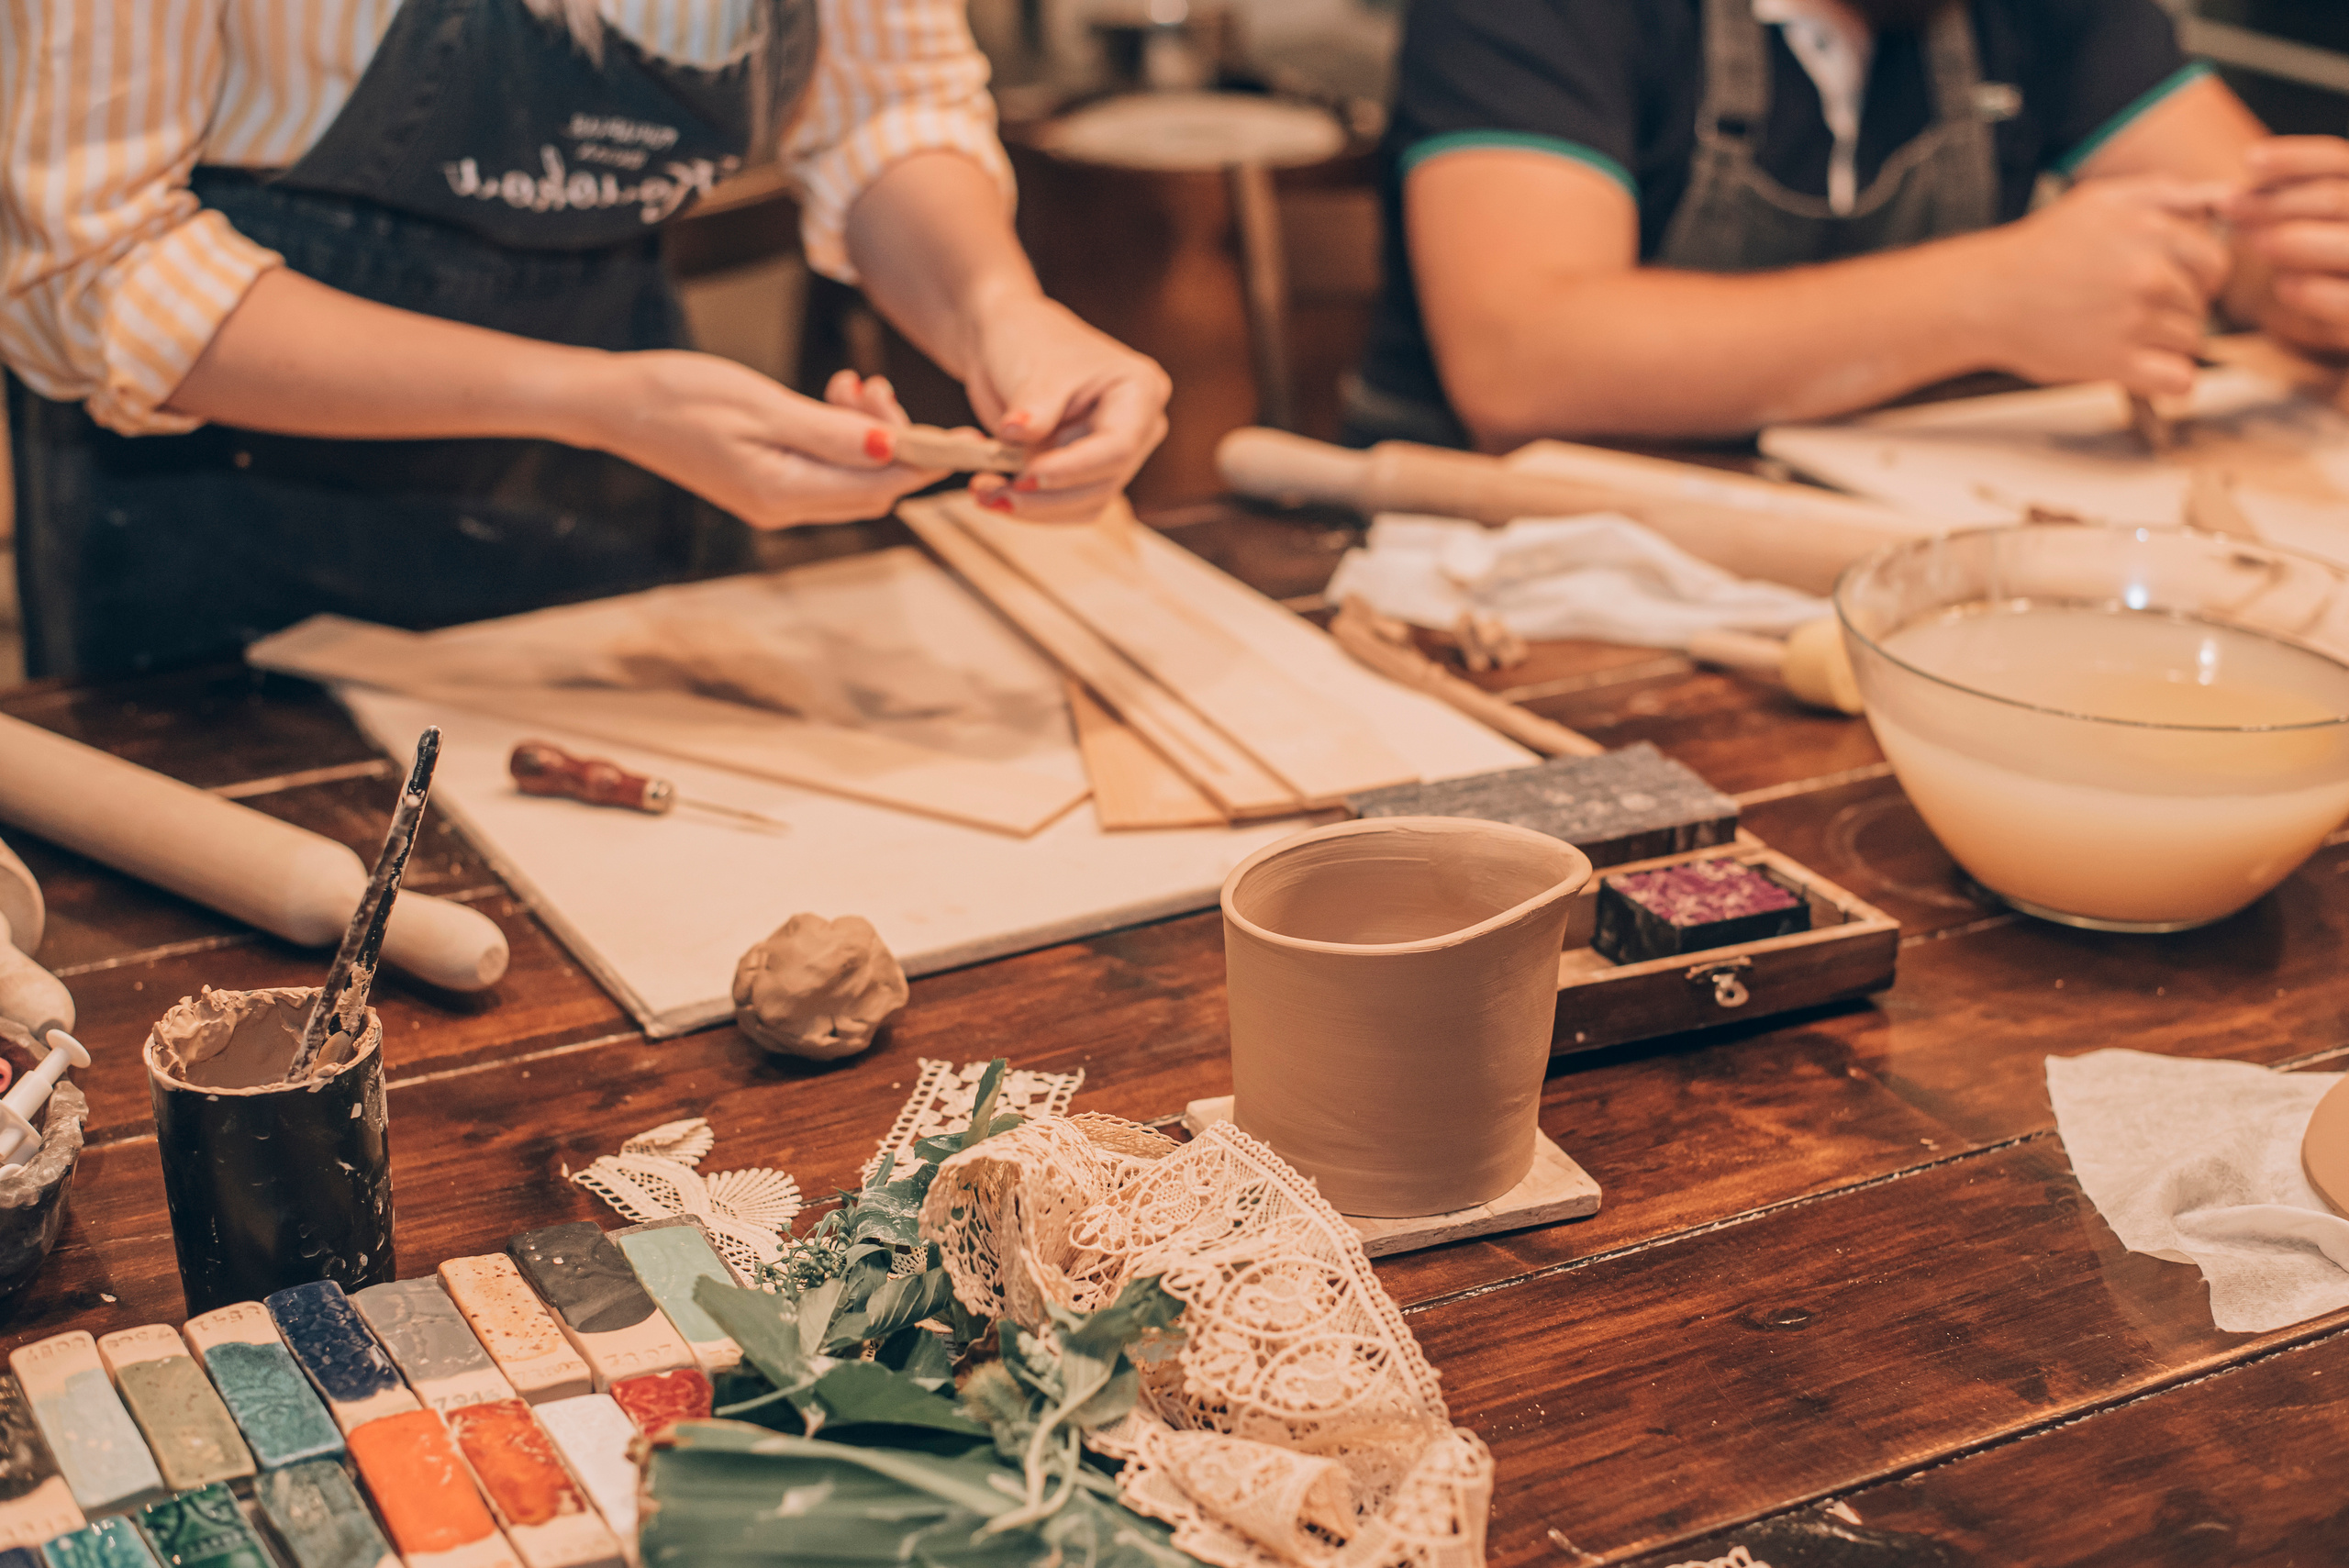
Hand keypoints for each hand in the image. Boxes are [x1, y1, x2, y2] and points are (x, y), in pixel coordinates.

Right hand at [572, 351, 945, 528]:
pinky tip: (834, 398)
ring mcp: (775, 499)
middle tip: (877, 386)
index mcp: (785, 494)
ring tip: (853, 384)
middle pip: (873, 488)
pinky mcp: (766, 482)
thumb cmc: (679, 395)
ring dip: (868, 432)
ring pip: (852, 477)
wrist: (614, 403)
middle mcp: (785, 508)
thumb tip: (891, 447)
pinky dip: (842, 436)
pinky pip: (825, 469)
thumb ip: (830, 432)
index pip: (880, 488)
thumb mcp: (762, 405)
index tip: (958, 433)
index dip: (924, 462)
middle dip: (896, 440)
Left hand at [959, 297, 1169, 522]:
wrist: (1005, 341)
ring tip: (984, 493)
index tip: (1027, 475)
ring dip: (1033, 508)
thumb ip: (1032, 409)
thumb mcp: (1033, 371)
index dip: (1074, 468)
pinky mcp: (1083, 473)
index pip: (1117, 446)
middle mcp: (1136, 428)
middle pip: (1102, 482)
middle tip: (994, 492)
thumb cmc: (1028, 339)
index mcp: (1139, 392)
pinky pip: (1064, 505)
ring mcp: (1110, 454)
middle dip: (1046, 495)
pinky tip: (992, 494)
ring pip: (1083, 504)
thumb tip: (1016, 435)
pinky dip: (1028, 507)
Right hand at [1973, 176, 2232, 395]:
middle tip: (2138, 309)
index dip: (2196, 274)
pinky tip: (2141, 367)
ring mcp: (2135, 319)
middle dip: (2182, 307)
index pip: (2215, 260)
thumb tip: (2229, 196)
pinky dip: (2168, 379)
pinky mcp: (2117, 362)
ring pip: (2192, 340)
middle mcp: (2149, 272)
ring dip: (2166, 342)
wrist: (1984, 296)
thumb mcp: (2102, 200)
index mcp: (2153, 229)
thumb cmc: (2040, 249)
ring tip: (2122, 333)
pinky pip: (2179, 379)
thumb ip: (2167, 193)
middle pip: (2205, 301)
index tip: (2165, 280)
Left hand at [2227, 137, 2348, 354]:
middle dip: (2278, 201)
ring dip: (2298, 239)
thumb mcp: (2322, 247)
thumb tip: (2242, 194)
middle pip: (2340, 199)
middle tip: (2227, 208)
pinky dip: (2322, 293)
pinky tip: (2286, 289)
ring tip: (2252, 243)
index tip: (2248, 161)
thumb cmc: (2337, 296)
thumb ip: (2300, 216)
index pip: (2343, 163)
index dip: (2298, 159)